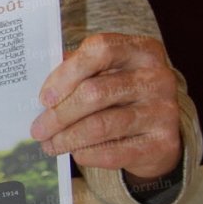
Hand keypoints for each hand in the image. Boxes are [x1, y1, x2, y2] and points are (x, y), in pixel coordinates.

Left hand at [30, 33, 181, 184]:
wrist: (160, 128)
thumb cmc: (121, 90)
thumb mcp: (106, 70)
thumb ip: (77, 69)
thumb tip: (41, 89)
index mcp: (141, 49)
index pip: (100, 51)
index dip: (66, 73)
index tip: (44, 97)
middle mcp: (157, 77)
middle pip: (95, 92)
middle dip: (59, 114)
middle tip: (38, 129)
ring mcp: (164, 111)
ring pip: (101, 125)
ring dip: (68, 138)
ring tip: (49, 144)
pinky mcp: (164, 143)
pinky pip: (115, 152)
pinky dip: (87, 154)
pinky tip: (74, 153)